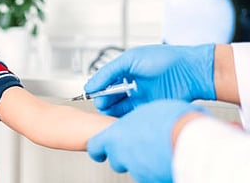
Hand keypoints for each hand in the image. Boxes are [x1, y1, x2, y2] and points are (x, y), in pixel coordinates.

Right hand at [84, 44, 215, 115]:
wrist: (191, 72)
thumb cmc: (165, 59)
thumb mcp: (129, 60)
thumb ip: (107, 73)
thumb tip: (90, 86)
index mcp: (126, 69)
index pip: (105, 81)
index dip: (97, 87)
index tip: (91, 93)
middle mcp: (131, 84)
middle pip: (109, 96)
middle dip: (103, 100)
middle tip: (102, 102)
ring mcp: (139, 97)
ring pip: (117, 108)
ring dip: (110, 109)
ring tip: (108, 109)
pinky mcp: (147, 109)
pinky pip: (129, 115)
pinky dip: (121, 117)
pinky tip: (118, 115)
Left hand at [87, 100, 207, 182]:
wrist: (192, 140)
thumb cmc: (172, 121)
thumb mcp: (149, 110)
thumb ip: (138, 119)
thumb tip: (142, 119)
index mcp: (116, 134)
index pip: (95, 146)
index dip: (98, 148)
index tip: (100, 150)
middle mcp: (122, 154)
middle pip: (116, 160)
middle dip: (125, 156)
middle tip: (139, 147)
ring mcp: (136, 170)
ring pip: (134, 169)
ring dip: (142, 163)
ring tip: (157, 151)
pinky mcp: (151, 180)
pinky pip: (150, 175)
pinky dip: (155, 170)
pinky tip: (166, 159)